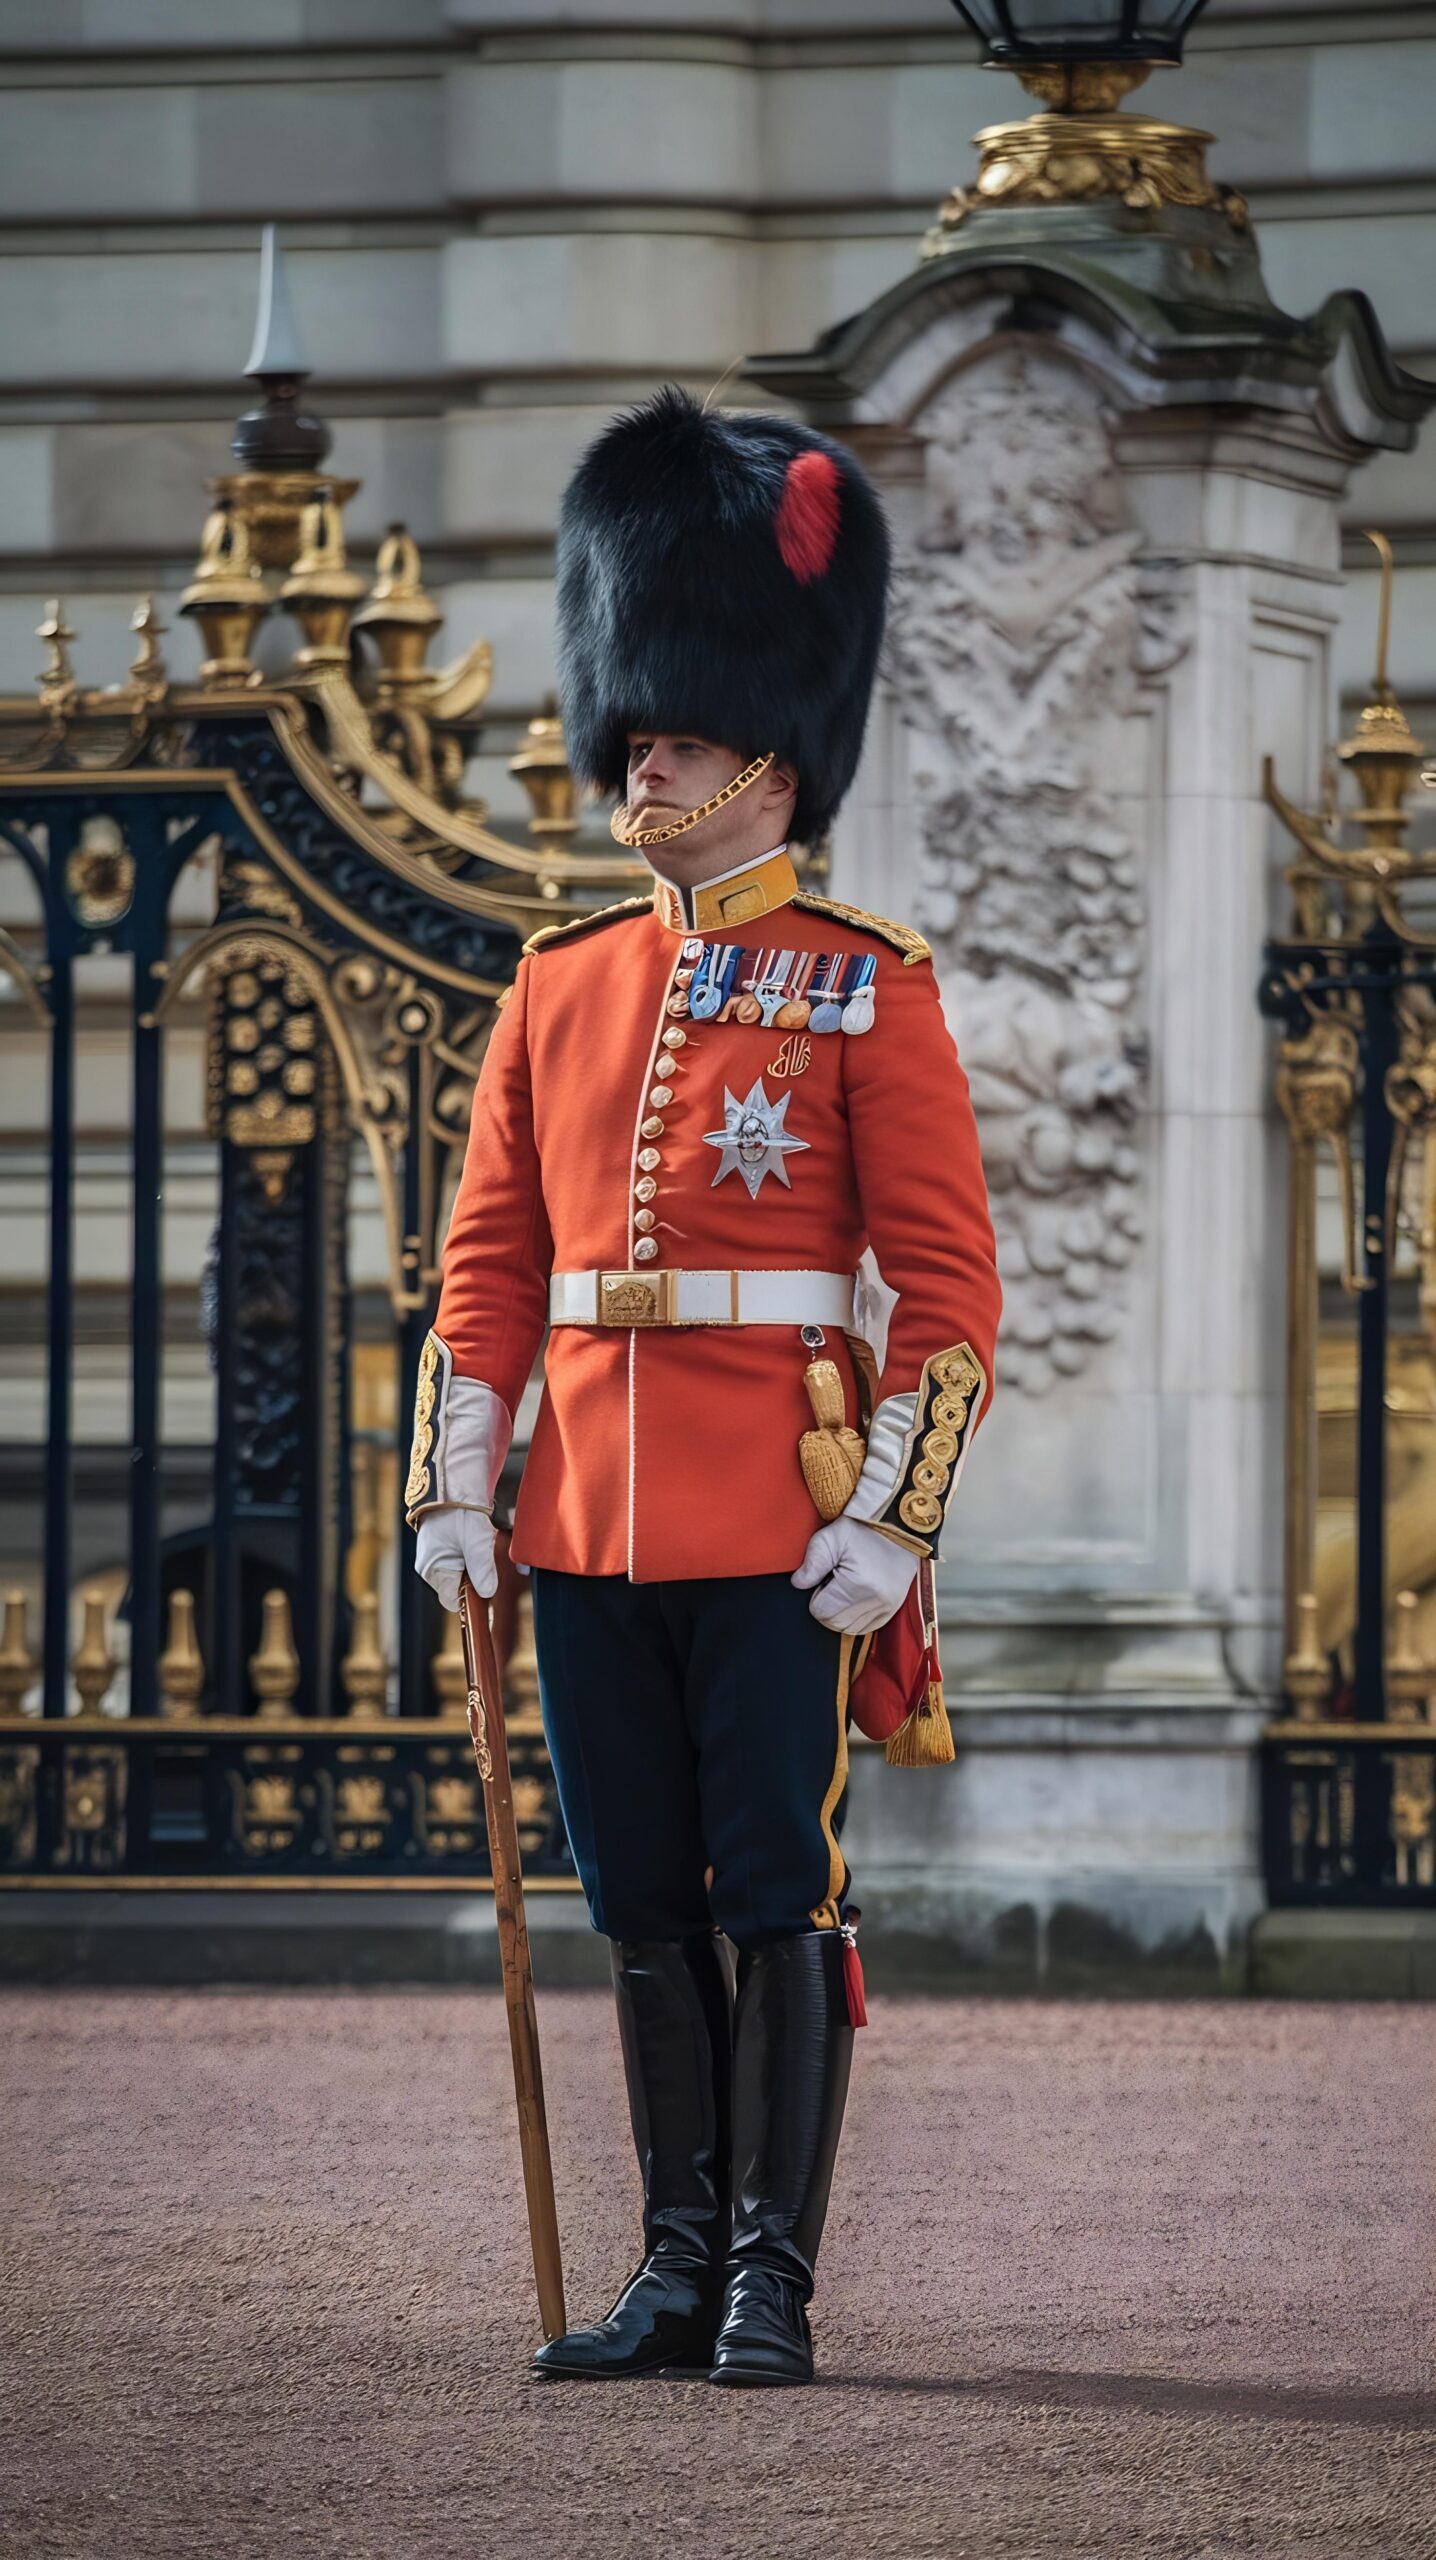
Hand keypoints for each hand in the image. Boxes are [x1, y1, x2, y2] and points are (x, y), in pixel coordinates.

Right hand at [414, 1507, 497, 1612]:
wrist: (451, 1481)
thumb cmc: (459, 1511)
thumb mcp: (475, 1541)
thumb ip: (482, 1569)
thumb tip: (488, 1593)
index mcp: (432, 1569)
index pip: (453, 1600)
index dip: (472, 1599)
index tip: (490, 1588)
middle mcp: (431, 1565)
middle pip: (459, 1586)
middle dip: (478, 1578)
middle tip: (488, 1557)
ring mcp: (437, 1554)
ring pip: (463, 1571)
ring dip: (478, 1563)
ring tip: (484, 1543)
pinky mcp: (444, 1543)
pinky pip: (462, 1557)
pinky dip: (474, 1552)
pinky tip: (480, 1538)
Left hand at [792, 1516, 918, 1634]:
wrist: (896, 1526)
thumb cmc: (863, 1529)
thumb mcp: (830, 1538)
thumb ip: (811, 1564)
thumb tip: (798, 1583)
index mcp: (860, 1585)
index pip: (821, 1611)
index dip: (817, 1595)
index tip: (825, 1577)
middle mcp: (877, 1601)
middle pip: (834, 1623)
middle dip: (828, 1605)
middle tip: (835, 1580)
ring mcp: (888, 1606)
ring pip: (849, 1628)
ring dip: (842, 1612)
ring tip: (847, 1586)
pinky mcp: (893, 1608)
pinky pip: (866, 1627)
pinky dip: (856, 1616)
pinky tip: (857, 1594)